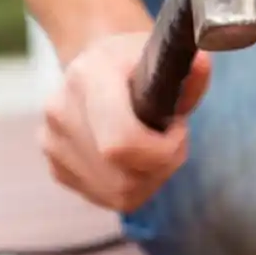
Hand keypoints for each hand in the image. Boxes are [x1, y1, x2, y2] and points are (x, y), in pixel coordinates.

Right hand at [39, 32, 212, 211]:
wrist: (91, 66)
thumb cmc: (132, 62)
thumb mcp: (163, 57)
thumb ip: (187, 70)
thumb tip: (202, 65)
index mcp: (87, 77)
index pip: (121, 144)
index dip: (161, 151)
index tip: (177, 130)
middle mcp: (61, 112)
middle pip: (124, 178)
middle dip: (161, 167)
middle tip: (170, 142)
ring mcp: (53, 143)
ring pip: (118, 194)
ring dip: (148, 179)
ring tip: (152, 149)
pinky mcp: (55, 166)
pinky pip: (106, 197)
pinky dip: (130, 186)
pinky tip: (132, 159)